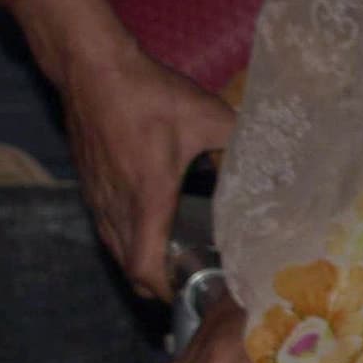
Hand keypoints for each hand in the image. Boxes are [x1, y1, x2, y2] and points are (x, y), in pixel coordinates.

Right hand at [16, 0, 234, 297]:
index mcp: (146, 197)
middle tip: (188, 282)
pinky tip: (148, 228)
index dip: (163, 290)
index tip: (188, 293)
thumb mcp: (206, 114)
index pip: (144, 266)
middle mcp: (116, 204)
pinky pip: (105, 224)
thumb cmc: (148, 94)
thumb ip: (238, 138)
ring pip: (113, 247)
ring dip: (138, 262)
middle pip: (127, 266)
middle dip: (155, 284)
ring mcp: (97, 195)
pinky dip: (125, 239)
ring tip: (172, 263)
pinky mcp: (89, 182)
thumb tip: (273, 152)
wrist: (91, 69)